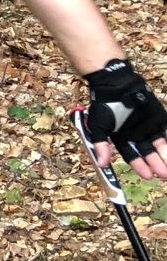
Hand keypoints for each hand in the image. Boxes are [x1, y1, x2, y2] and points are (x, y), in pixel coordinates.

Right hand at [82, 61, 166, 178]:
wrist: (115, 84)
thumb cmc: (104, 105)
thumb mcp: (99, 126)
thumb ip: (101, 145)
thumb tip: (102, 164)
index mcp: (122, 137)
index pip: (133, 155)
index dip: (140, 166)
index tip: (148, 176)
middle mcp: (137, 134)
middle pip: (149, 153)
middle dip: (157, 164)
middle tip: (164, 175)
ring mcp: (149, 126)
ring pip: (160, 145)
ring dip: (166, 155)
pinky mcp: (159, 118)